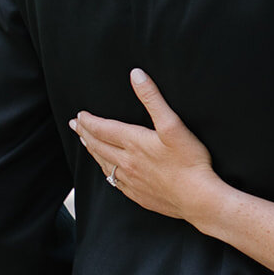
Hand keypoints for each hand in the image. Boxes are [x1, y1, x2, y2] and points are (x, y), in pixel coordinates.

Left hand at [70, 69, 214, 219]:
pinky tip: (108, 172)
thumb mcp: (172, 124)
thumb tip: (136, 75)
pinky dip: (106, 172)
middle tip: (75, 126)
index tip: (80, 115)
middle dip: (85, 134)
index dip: (89, 121)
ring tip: (86, 144)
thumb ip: (153, 98)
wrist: (197, 198)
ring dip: (93, 152)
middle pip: (99, 145)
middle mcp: (127, 162)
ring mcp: (131, 180)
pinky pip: (115, 182)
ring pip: (104, 164)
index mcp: (134, 143)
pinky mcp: (138, 195)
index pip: (103, 129)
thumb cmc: (189, 161)